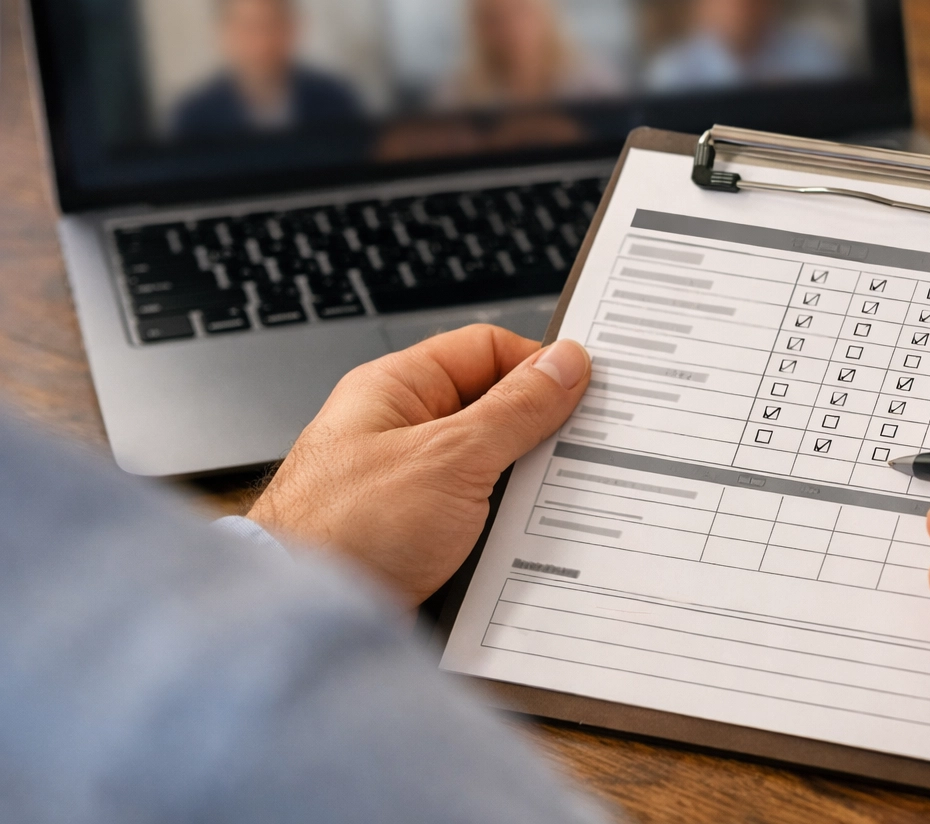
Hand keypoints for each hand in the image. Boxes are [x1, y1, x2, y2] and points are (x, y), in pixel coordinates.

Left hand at [248, 326, 589, 605]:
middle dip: (538, 434)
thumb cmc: (345, 530)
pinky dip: (504, 531)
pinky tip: (525, 546)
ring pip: (491, 471)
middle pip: (493, 412)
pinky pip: (478, 520)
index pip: (486, 350)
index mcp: (397, 389)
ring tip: (549, 506)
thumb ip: (515, 409)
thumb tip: (564, 365)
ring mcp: (408, 488)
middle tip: (581, 452)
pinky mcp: (416, 539)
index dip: (538, 365)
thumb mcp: (452, 457)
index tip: (584, 392)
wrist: (299, 626)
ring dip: (522, 491)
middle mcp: (400, 434)